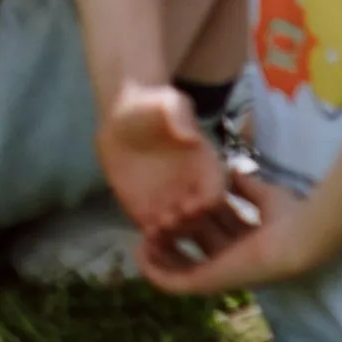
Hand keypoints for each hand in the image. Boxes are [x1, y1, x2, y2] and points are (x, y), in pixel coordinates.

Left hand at [101, 80, 240, 257]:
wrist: (124, 117)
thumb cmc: (152, 106)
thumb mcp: (168, 103)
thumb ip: (179, 117)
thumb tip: (190, 139)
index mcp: (204, 164)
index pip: (217, 192)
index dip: (208, 204)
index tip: (190, 204)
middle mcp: (190, 186)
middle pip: (201, 218)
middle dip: (188, 225)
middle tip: (167, 220)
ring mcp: (168, 199)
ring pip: (179, 230)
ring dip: (170, 235)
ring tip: (153, 229)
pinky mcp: (144, 208)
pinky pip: (154, 231)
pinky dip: (152, 239)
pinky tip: (142, 234)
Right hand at [143, 168, 304, 298]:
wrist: (298, 237)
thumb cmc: (290, 216)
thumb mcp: (266, 195)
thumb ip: (247, 186)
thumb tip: (230, 171)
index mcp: (246, 240)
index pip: (213, 227)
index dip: (194, 212)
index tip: (178, 197)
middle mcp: (230, 258)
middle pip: (194, 244)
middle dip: (173, 228)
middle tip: (156, 213)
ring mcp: (216, 274)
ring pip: (178, 265)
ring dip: (159, 248)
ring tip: (143, 230)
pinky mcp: (204, 283)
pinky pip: (171, 282)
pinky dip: (153, 269)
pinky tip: (140, 249)